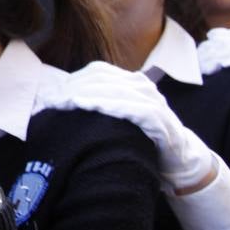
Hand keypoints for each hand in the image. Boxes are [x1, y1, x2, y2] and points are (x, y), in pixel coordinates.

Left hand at [35, 61, 215, 192]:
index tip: (50, 95)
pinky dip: (112, 106)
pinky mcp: (160, 118)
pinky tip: (92, 107)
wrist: (178, 157)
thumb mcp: (117, 116)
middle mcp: (141, 85)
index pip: (96, 72)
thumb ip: (96, 105)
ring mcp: (152, 100)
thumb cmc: (140, 137)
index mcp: (129, 81)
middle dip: (74, 88)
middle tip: (52, 102)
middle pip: (101, 79)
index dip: (72, 81)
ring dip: (88, 95)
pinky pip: (135, 108)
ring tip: (65, 102)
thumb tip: (59, 102)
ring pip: (115, 90)